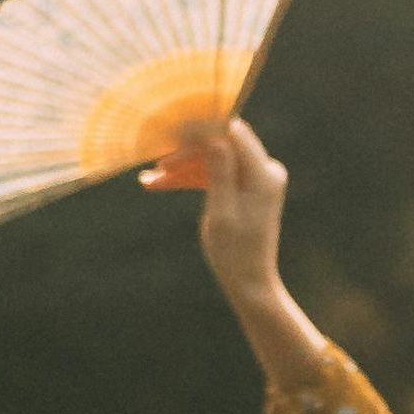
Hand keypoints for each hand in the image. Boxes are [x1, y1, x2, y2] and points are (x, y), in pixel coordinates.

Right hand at [162, 106, 295, 319]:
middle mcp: (264, 170)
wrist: (249, 281)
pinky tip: (160, 184)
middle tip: (156, 166)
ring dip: (182, 169)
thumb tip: (214, 135)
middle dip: (186, 154)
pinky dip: (190, 180)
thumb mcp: (222, 211)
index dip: (201, 131)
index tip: (170, 135)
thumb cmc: (235, 252)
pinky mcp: (244, 187)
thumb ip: (219, 170)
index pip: (230, 135)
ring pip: (212, 161)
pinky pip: (214, 175)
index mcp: (264, 173)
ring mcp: (255, 178)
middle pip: (219, 145)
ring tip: (150, 181)